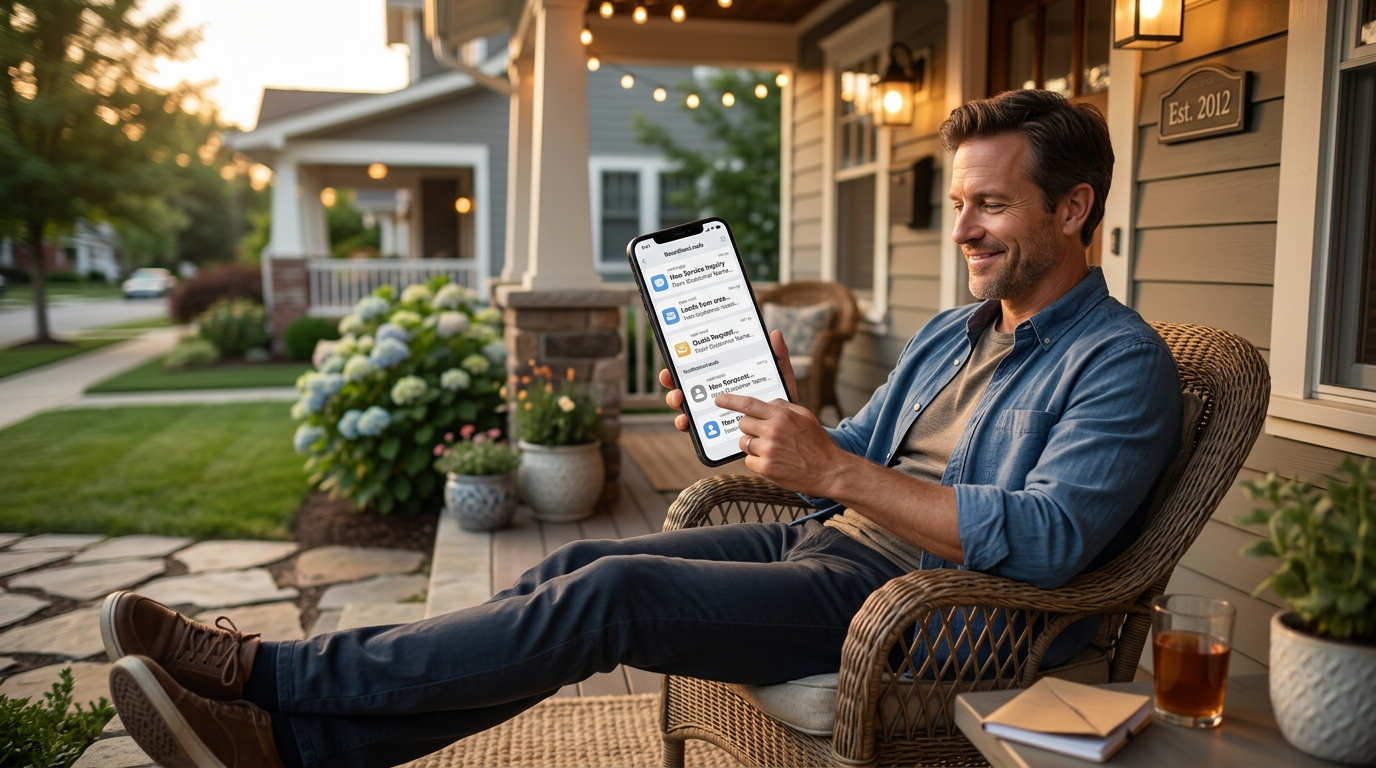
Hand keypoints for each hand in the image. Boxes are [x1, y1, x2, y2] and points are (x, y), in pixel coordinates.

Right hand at [660, 330, 798, 433]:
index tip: (674, 358)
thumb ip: (778, 358)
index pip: (701, 368)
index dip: (683, 363)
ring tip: (678, 399)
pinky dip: (685, 425)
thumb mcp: (780, 379)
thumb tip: (775, 334)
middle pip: (686, 385)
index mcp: (725, 379)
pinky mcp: (712, 433)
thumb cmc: (780, 404)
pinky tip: (686, 422)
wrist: (786, 434)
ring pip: (685, 406)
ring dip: (675, 401)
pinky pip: (694, 430)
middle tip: (670, 376)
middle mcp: (713, 396)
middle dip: (672, 380)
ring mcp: (711, 415)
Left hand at [715, 391, 845, 496]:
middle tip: (763, 433)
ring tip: (771, 449)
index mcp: (782, 415)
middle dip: (749, 428)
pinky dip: (756, 461)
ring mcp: (768, 450)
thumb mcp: (804, 416)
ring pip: (744, 443)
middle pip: (743, 424)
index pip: (748, 404)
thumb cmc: (817, 443)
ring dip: (752, 445)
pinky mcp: (766, 468)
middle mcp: (773, 430)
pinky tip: (772, 461)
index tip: (719, 399)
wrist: (829, 471)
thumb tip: (766, 403)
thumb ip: (783, 406)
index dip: (730, 401)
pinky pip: (748, 460)